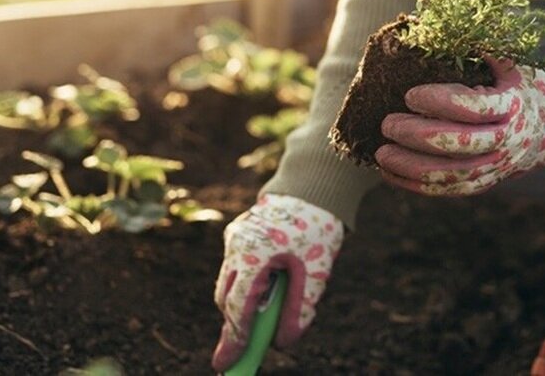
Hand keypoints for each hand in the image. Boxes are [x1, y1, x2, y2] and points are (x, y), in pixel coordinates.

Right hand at [212, 194, 341, 370]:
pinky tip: (264, 291)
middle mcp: (237, 245)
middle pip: (226, 298)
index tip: (226, 365)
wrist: (313, 186)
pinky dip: (246, 286)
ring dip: (240, 306)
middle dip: (234, 326)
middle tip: (240, 356)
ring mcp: (233, 238)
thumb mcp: (316, 271)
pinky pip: (235, 269)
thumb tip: (284, 343)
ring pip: (228, 284)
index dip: (235, 338)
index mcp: (254, 253)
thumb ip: (300, 308)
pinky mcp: (236, 235)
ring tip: (257, 326)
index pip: (238, 306)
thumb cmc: (318, 228)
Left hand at [377, 56, 544, 195]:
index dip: (438, 102)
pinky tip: (391, 174)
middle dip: (417, 136)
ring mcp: (499, 165)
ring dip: (411, 167)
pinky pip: (451, 189)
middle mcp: (507, 140)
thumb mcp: (517, 64)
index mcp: (513, 106)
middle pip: (457, 145)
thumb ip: (484, 49)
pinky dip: (419, 186)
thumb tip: (438, 26)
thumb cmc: (534, 87)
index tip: (409, 94)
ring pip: (450, 174)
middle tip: (387, 123)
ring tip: (381, 153)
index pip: (471, 108)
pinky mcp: (490, 181)